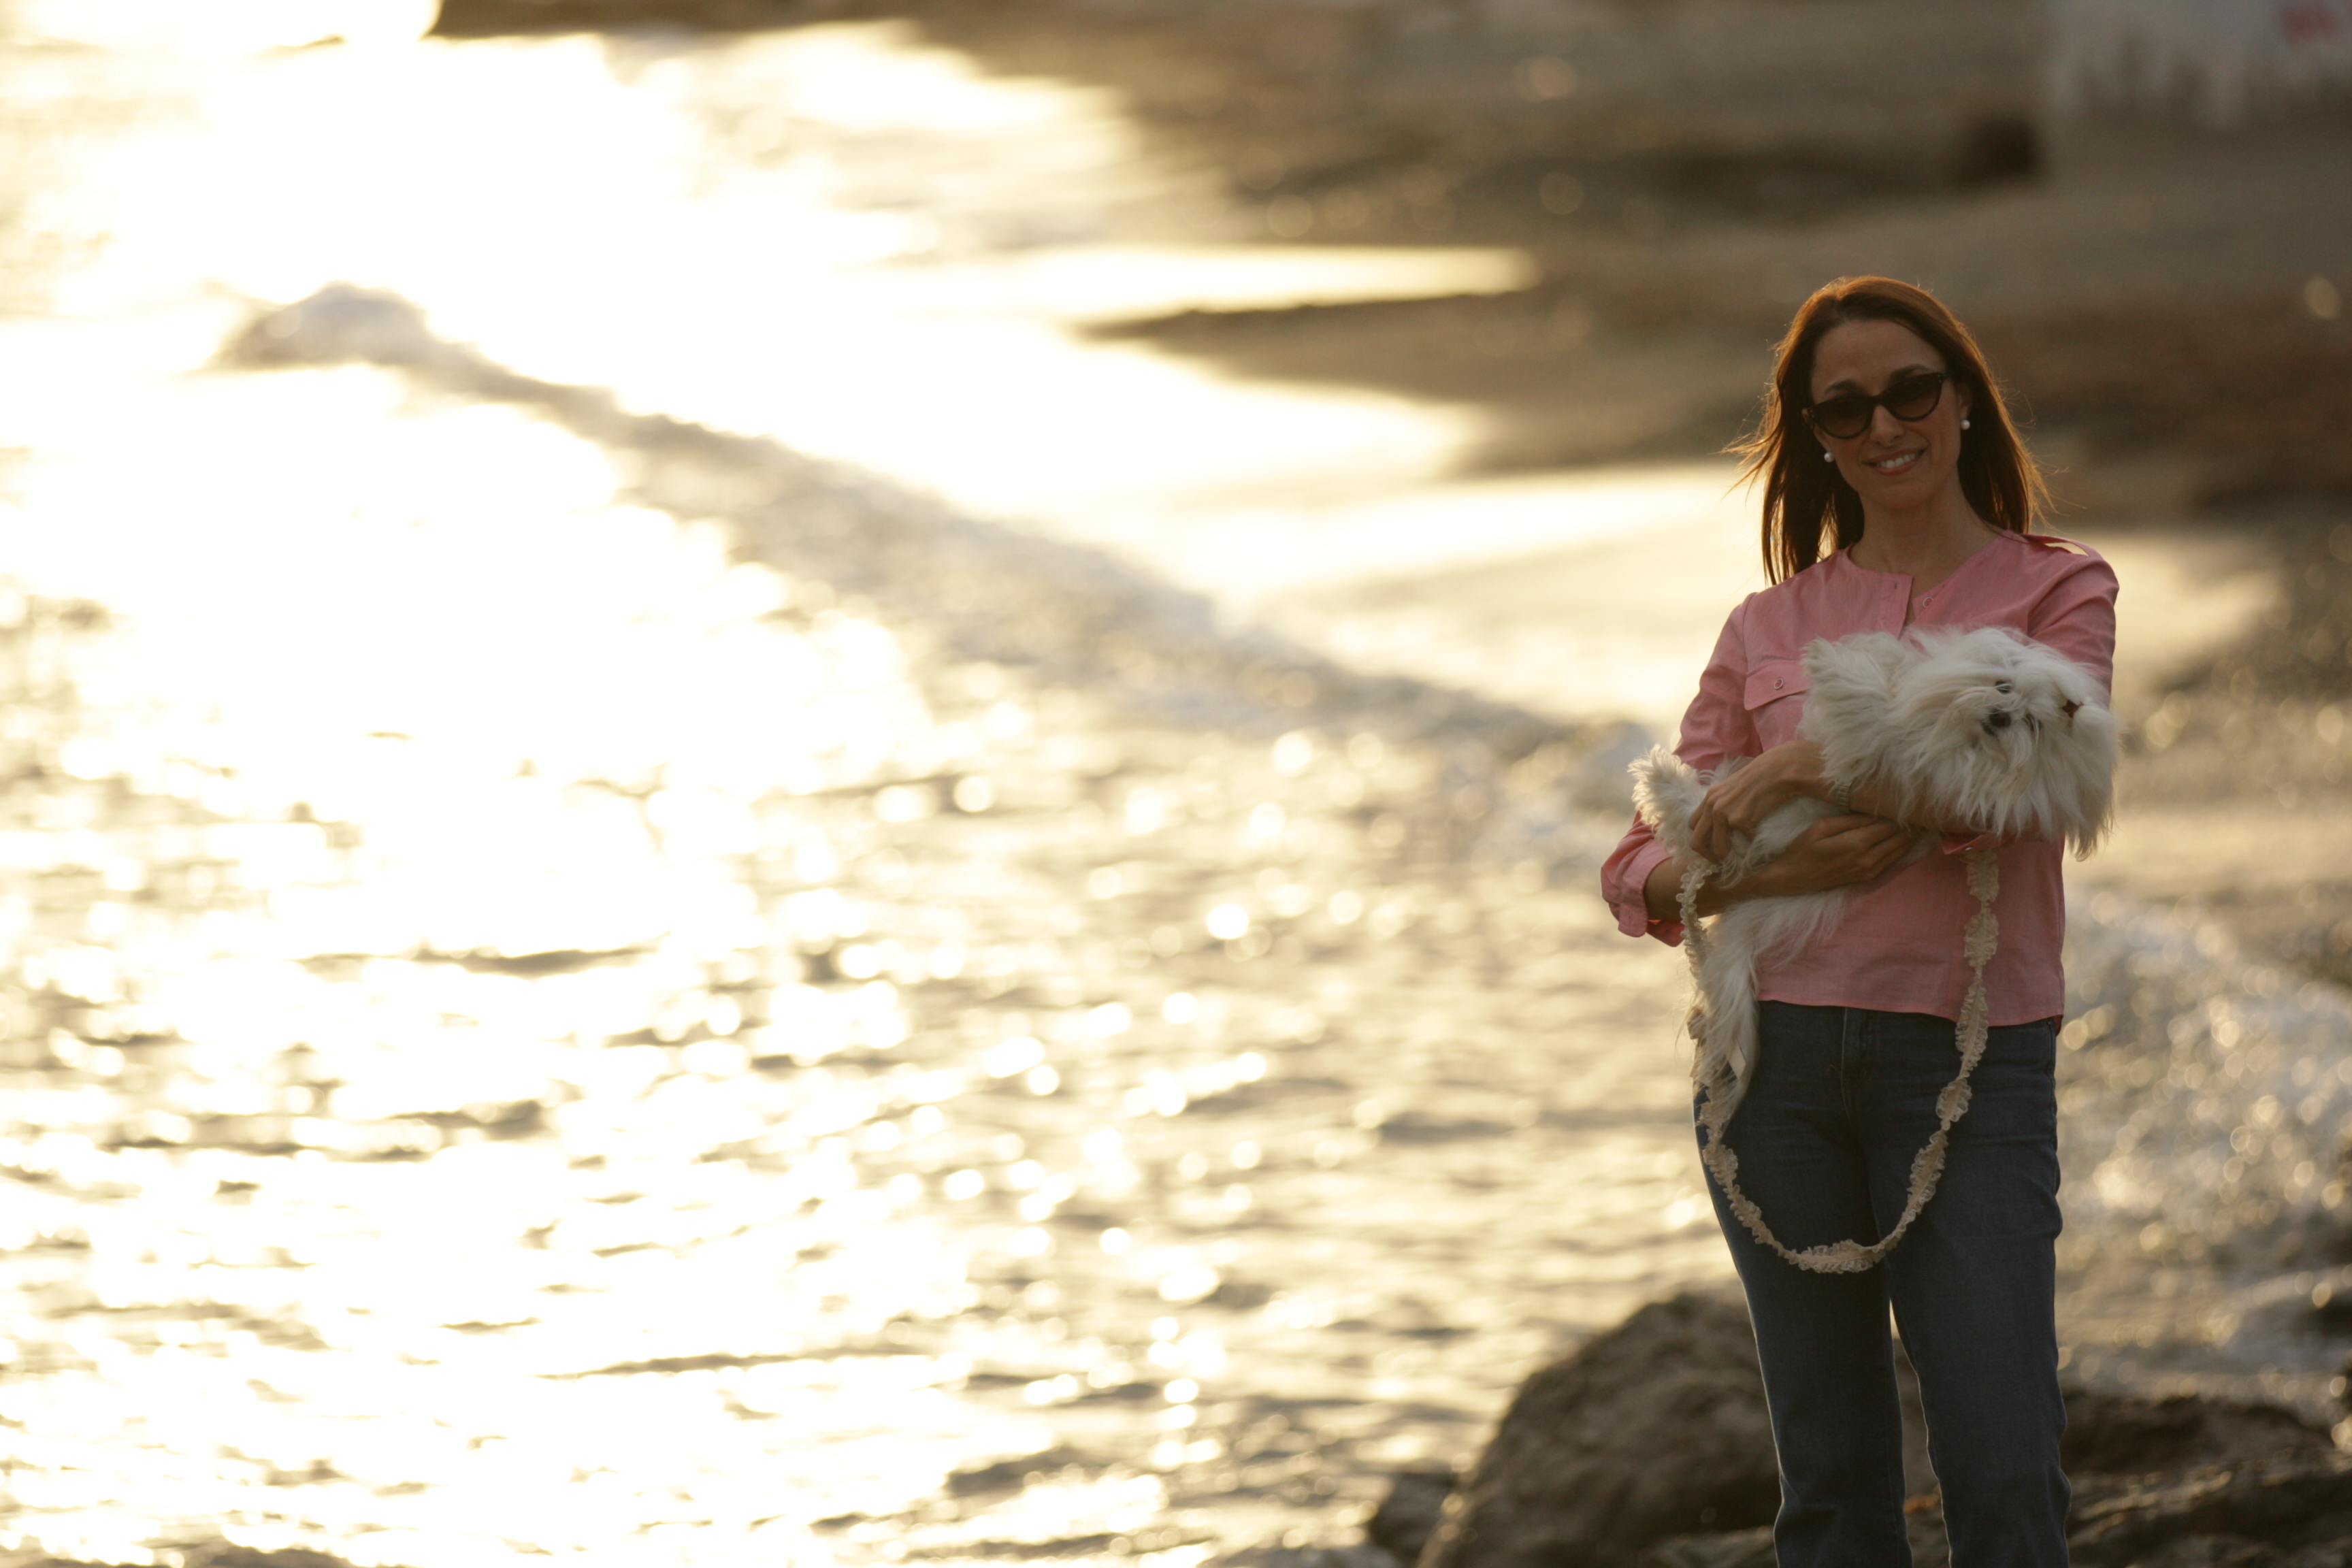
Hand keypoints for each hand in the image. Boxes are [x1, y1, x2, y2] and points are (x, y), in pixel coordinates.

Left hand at [1689, 741, 1830, 862]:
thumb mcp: (1733, 790)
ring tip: (1740, 858)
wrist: (1778, 771)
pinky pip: (1745, 840)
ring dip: (1729, 857)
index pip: (1693, 825)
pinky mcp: (1739, 819)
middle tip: (1720, 862)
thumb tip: (1721, 827)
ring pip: (1718, 848)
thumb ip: (1723, 805)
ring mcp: (1723, 812)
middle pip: (1696, 841)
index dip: (1701, 840)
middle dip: (1707, 856)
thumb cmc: (1761, 780)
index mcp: (1709, 798)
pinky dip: (1753, 840)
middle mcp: (1711, 805)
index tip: (1712, 848)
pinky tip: (1760, 832)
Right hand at [1752, 814, 1922, 896]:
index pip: (1891, 825)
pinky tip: (1906, 836)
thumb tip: (1877, 812)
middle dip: (1913, 823)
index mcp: (1857, 844)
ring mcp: (1869, 870)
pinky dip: (1902, 847)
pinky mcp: (1867, 876)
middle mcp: (1868, 859)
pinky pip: (1892, 860)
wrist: (1791, 879)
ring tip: (1920, 819)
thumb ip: (1851, 819)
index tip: (1913, 799)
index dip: (1904, 812)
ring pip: (1900, 850)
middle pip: (1901, 838)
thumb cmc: (1801, 849)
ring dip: (1911, 835)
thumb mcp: (1821, 827)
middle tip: (1922, 807)